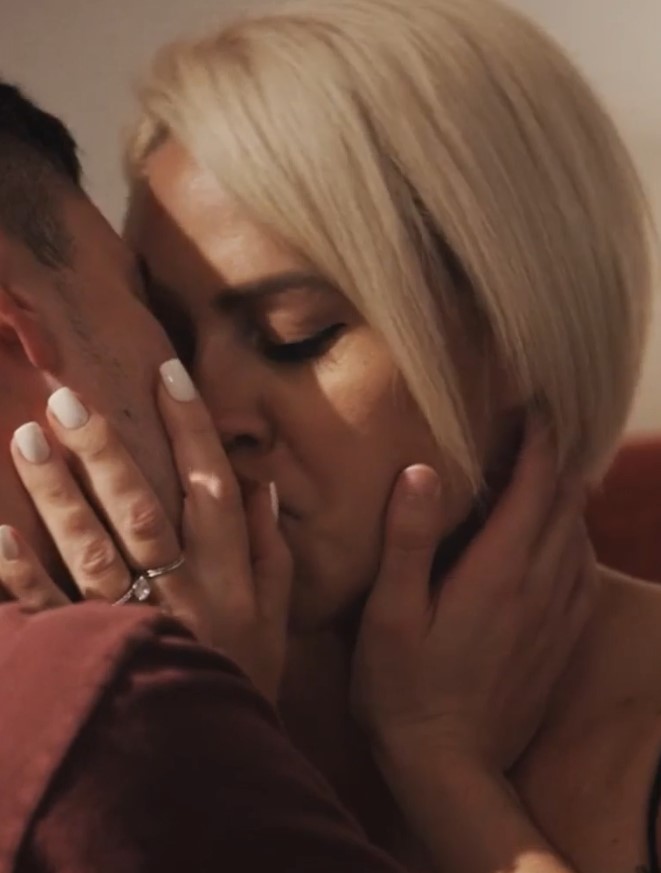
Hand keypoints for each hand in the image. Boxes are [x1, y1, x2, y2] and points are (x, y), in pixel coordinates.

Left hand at [0, 359, 291, 701]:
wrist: (210, 764)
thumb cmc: (244, 679)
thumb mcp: (275, 619)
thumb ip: (272, 552)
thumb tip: (261, 486)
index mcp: (228, 576)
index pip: (212, 487)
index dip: (191, 428)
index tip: (166, 372)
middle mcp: (179, 591)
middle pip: (141, 509)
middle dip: (107, 451)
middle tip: (69, 397)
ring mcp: (130, 623)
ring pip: (91, 549)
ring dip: (59, 495)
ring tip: (28, 440)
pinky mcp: (89, 654)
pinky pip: (49, 611)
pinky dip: (19, 574)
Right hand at [351, 423, 596, 773]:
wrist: (451, 766)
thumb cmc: (405, 688)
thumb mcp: (390, 615)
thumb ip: (408, 541)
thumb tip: (421, 471)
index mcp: (499, 572)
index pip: (535, 487)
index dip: (538, 441)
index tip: (532, 406)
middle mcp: (539, 587)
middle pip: (565, 504)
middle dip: (556, 459)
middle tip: (537, 427)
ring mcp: (556, 616)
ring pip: (579, 535)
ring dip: (566, 496)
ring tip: (546, 471)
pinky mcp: (561, 640)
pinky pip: (582, 571)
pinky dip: (574, 537)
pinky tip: (558, 535)